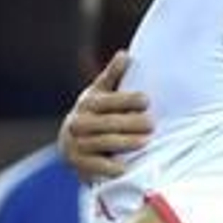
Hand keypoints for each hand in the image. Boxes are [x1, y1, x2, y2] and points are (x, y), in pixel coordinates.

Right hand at [61, 51, 152, 179]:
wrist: (70, 143)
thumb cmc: (94, 114)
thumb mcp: (100, 93)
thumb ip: (113, 76)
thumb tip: (125, 55)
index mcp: (88, 103)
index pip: (108, 100)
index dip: (127, 99)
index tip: (147, 100)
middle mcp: (79, 122)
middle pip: (107, 122)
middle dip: (130, 123)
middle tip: (152, 124)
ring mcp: (77, 143)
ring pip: (102, 142)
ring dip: (125, 143)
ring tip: (146, 142)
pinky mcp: (78, 163)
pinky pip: (94, 165)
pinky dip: (109, 167)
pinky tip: (125, 168)